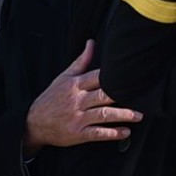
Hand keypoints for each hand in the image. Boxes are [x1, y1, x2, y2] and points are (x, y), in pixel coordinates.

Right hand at [23, 40, 142, 154]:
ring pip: (103, 115)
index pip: (98, 77)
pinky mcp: (77, 134)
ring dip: (123, 115)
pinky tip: (126, 132)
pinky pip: (97, 133)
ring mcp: (77, 118)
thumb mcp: (64, 77)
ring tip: (139, 116)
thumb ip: (81, 61)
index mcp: (75, 84)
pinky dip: (112, 133)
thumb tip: (92, 42)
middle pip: (104, 96)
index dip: (115, 76)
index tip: (132, 75)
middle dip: (123, 96)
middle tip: (142, 96)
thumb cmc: (52, 97)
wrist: (34, 122)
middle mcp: (77, 100)